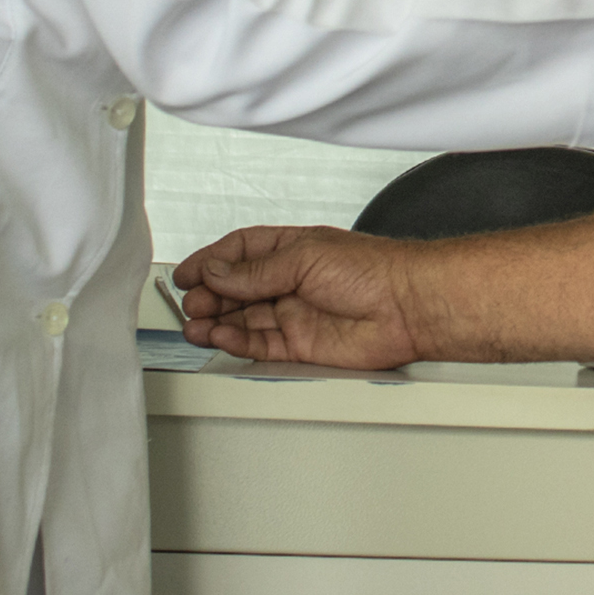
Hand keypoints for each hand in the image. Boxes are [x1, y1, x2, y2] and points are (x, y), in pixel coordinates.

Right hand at [174, 226, 422, 367]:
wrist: (407, 306)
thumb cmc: (373, 269)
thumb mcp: (304, 257)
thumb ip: (256, 270)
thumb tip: (216, 270)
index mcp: (292, 249)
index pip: (240, 252)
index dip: (211, 262)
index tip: (187, 273)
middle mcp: (291, 281)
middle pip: (237, 289)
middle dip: (210, 295)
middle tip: (191, 303)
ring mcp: (295, 313)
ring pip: (244, 319)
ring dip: (217, 321)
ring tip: (196, 325)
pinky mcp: (300, 345)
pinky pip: (259, 344)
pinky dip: (237, 341)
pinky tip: (221, 336)